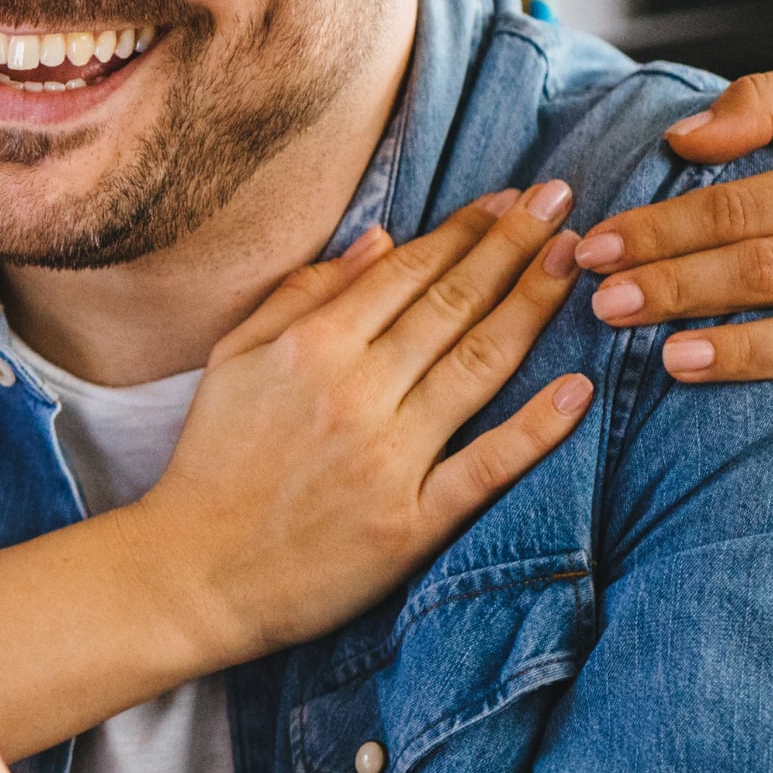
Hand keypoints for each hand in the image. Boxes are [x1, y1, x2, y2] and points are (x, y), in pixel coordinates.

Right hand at [129, 183, 597, 666]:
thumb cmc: (213, 461)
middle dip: (515, 245)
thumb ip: (302, 294)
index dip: (467, 229)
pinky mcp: (409, 523)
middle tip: (565, 202)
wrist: (193, 573)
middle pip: (453, 304)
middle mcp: (353, 391)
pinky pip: (484, 467)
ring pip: (478, 366)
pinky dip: (535, 429)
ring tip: (578, 261)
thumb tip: (380, 240)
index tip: (514, 198)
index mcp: (309, 347)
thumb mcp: (235, 359)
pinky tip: (579, 390)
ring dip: (533, 307)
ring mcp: (387, 457)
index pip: (407, 271)